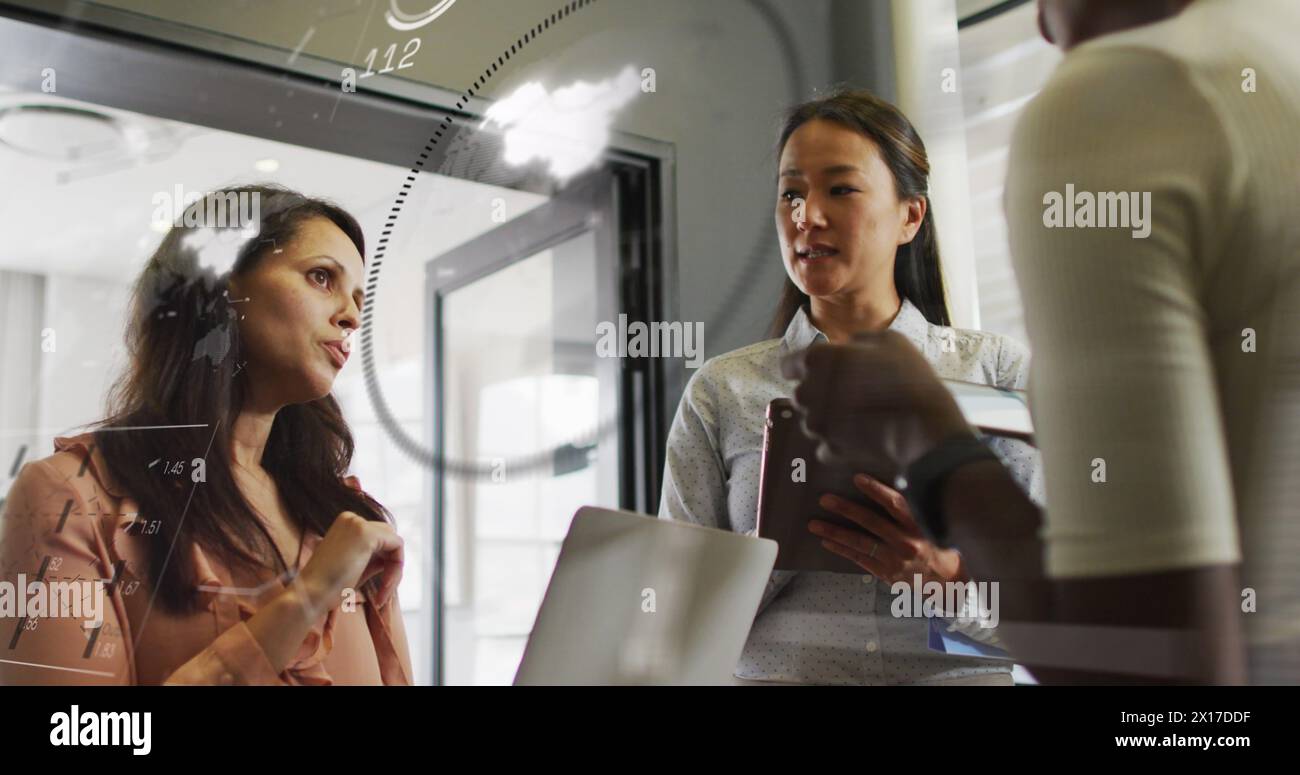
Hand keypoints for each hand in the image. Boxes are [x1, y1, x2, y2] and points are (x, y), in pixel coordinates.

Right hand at [296, 512, 403, 616]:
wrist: (309, 596)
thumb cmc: (327, 589)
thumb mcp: (354, 569)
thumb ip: (372, 560)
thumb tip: (390, 558)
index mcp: (345, 525)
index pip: (379, 538)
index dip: (384, 565)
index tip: (378, 594)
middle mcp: (351, 518)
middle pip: (389, 538)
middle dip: (391, 567)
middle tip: (382, 596)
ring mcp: (358, 523)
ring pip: (395, 543)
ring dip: (394, 571)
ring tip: (382, 596)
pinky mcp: (367, 533)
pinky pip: (398, 546)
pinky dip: (396, 569)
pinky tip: (385, 587)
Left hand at [780, 331, 970, 470]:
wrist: (924, 425)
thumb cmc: (907, 376)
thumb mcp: (889, 340)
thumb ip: (858, 342)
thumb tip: (849, 346)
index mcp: (818, 360)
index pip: (789, 365)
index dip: (803, 368)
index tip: (820, 371)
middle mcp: (808, 392)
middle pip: (801, 394)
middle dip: (818, 395)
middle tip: (847, 394)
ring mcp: (816, 425)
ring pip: (813, 421)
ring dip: (829, 419)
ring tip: (859, 416)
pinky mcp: (829, 449)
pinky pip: (826, 445)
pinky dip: (839, 443)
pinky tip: (861, 436)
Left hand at [808, 473, 964, 585]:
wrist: (946, 581)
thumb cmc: (935, 544)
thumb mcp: (930, 524)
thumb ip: (909, 511)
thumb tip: (883, 489)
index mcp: (919, 525)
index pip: (895, 504)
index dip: (876, 490)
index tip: (857, 478)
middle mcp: (907, 542)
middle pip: (872, 522)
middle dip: (846, 509)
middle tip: (825, 499)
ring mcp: (895, 559)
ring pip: (860, 543)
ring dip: (835, 532)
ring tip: (814, 524)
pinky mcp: (887, 573)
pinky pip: (860, 559)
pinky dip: (842, 549)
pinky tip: (827, 541)